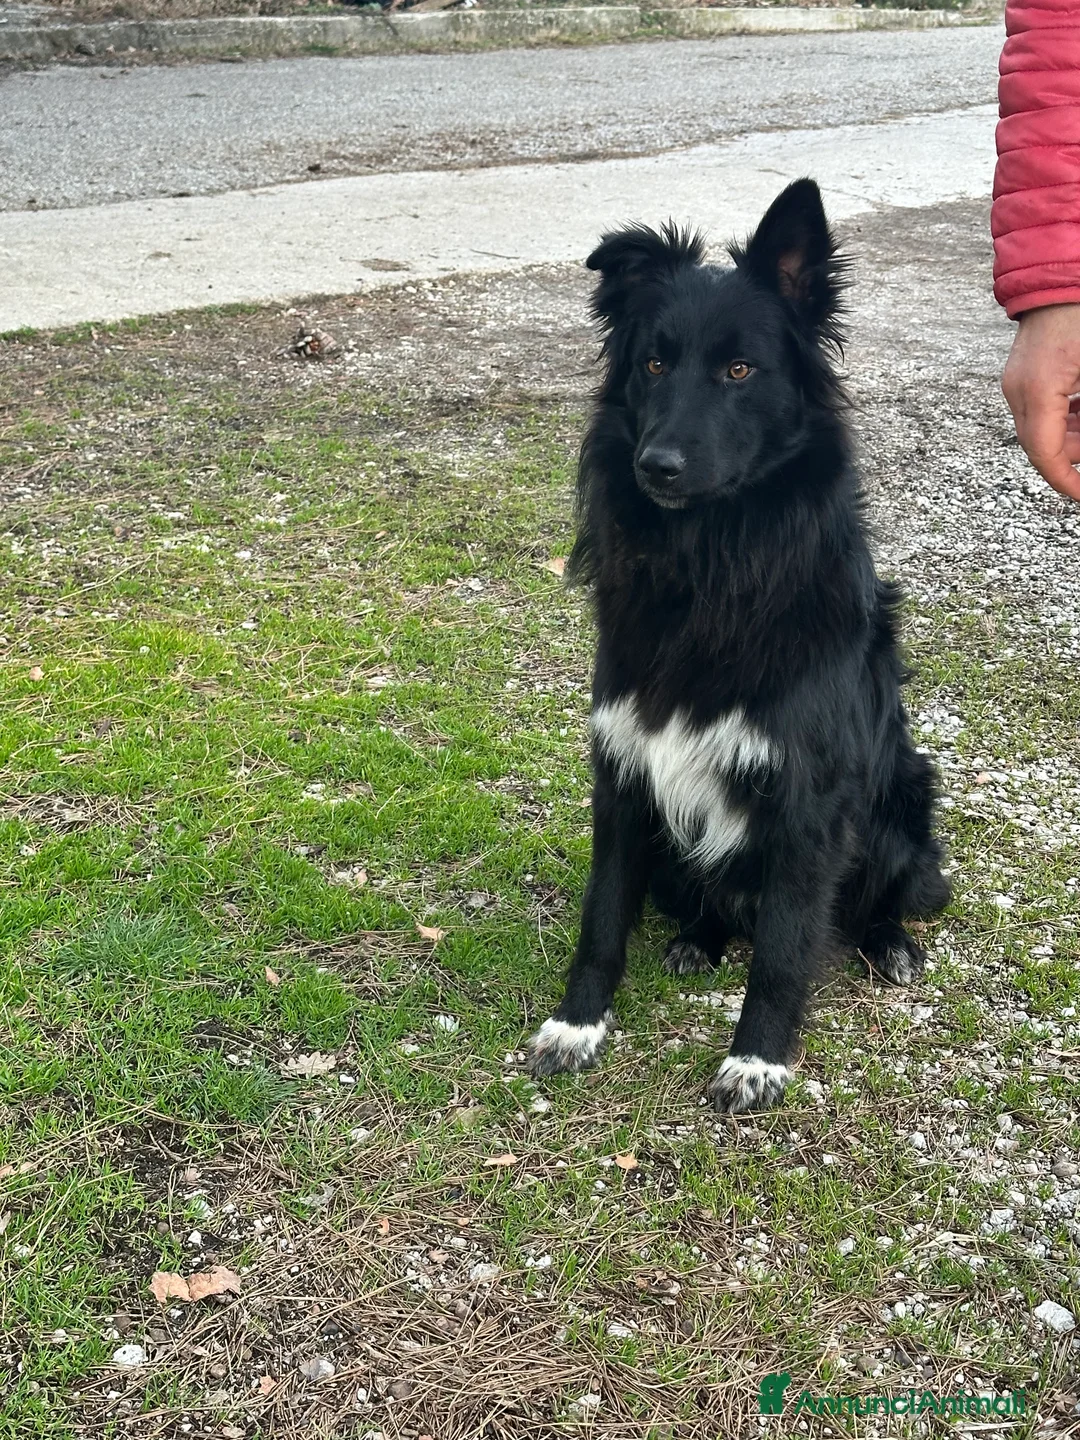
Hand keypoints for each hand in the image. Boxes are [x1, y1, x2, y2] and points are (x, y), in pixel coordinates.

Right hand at [1002, 303, 1079, 499]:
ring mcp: (1017, 382)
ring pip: (1042, 429)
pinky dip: (1067, 419)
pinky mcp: (1023, 373)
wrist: (1063, 269)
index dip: (1066, 481)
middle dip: (1072, 458)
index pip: (1045, 454)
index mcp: (1039, 390)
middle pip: (1042, 445)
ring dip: (1072, 437)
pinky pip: (1042, 409)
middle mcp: (1019, 390)